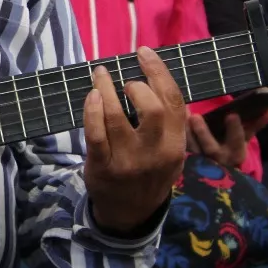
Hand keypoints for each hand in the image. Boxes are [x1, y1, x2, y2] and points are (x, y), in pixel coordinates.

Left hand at [83, 47, 188, 233]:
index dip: (159, 71)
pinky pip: (95, 134)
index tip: (144, 53)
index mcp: (176, 146)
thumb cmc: (150, 173)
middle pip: (152, 108)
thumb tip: (154, 79)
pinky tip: (92, 95)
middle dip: (137, 85)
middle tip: (125, 81)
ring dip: (107, 89)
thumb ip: (170, 124)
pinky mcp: (102, 167)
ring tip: (100, 75)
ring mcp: (127, 161)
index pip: (174, 101)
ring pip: (117, 117)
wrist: (131, 215)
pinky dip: (92, 110)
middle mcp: (155, 153)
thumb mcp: (171, 154)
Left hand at [184, 108, 267, 169]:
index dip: (235, 130)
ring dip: (184, 132)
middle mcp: (217, 160)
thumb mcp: (244, 140)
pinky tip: (171, 121)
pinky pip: (180, 149)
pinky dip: (176, 136)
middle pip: (210, 148)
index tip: (232, 115)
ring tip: (178, 116)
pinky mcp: (186, 161)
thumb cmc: (232, 150)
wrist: (219, 177)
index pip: (237, 142)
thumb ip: (256, 125)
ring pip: (191, 148)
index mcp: (235, 154)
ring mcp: (201, 162)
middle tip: (195, 117)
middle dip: (204, 133)